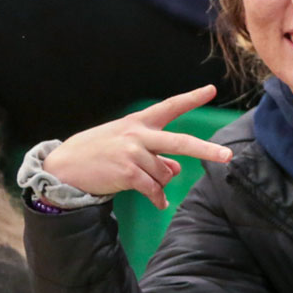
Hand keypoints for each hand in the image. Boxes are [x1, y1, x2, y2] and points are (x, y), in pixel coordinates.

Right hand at [41, 86, 232, 209]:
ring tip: (137, 180)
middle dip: (206, 150)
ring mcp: (132, 153)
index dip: (192, 98)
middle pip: (180, 142)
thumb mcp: (126, 146)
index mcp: (138, 123)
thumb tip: (177, 169)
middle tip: (228, 156)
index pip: (169, 107)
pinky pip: (154, 189)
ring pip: (165, 174)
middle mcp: (138, 135)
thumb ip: (154, 153)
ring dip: (159, 183)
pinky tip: (156, 202)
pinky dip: (157, 198)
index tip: (211, 90)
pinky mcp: (127, 172)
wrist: (64, 168)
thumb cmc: (98, 154)